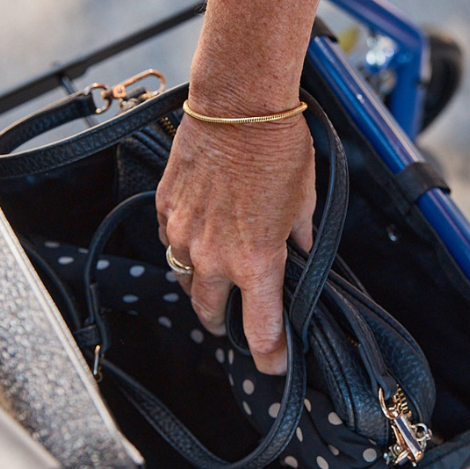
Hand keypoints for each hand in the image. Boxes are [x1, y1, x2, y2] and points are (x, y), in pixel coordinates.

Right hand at [156, 113, 314, 374]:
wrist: (238, 103)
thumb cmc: (278, 148)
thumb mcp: (304, 200)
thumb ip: (297, 238)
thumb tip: (295, 253)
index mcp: (256, 261)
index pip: (261, 330)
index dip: (270, 355)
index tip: (274, 365)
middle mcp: (213, 256)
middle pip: (210, 313)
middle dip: (223, 323)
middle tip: (234, 322)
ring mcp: (183, 231)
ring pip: (184, 276)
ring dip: (200, 281)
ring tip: (214, 272)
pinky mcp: (166, 206)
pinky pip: (170, 237)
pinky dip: (183, 241)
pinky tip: (198, 228)